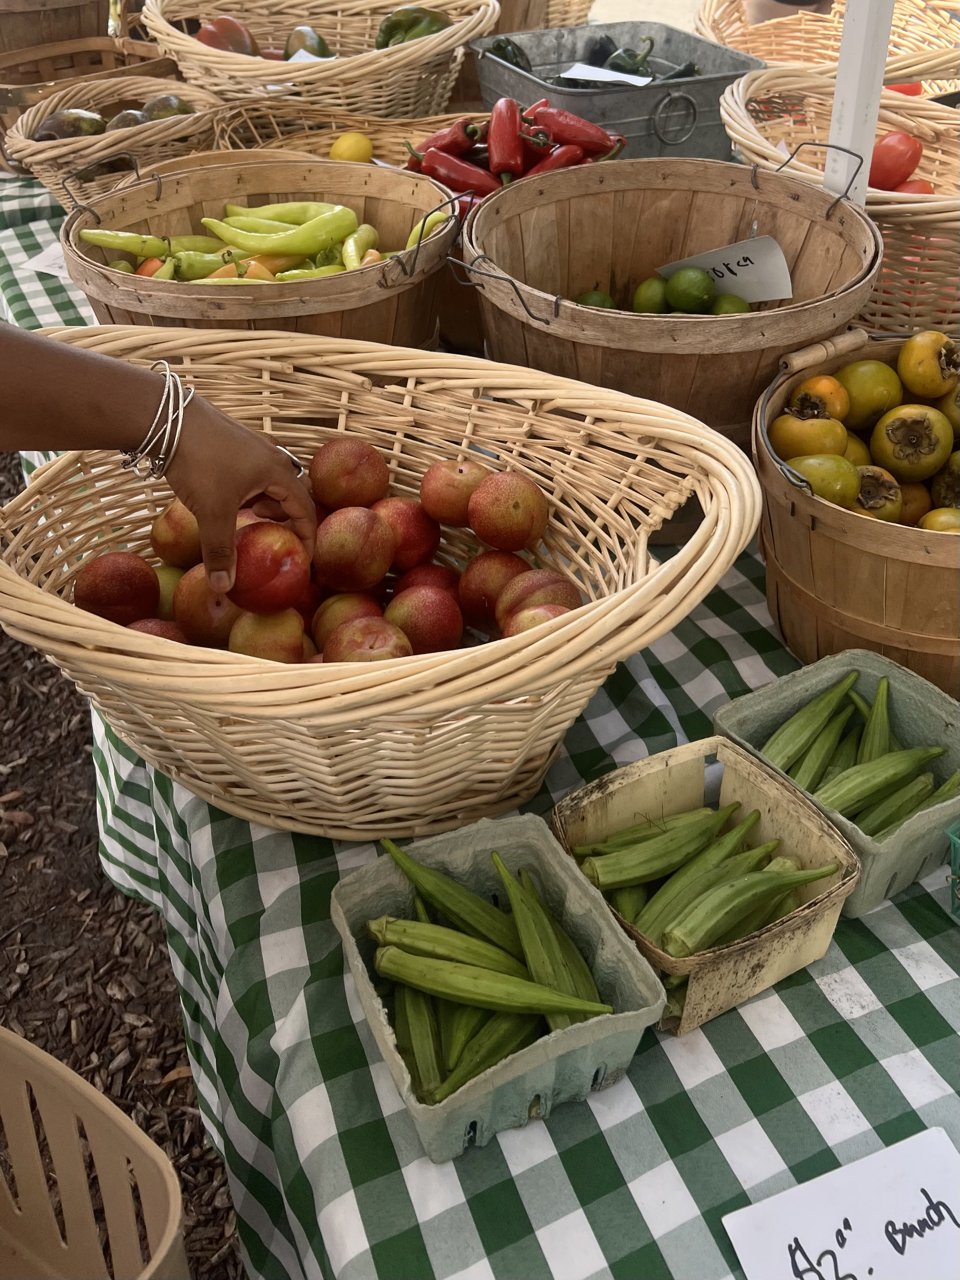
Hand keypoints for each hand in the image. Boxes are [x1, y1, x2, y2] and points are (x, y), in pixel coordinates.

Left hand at [165, 397, 315, 591]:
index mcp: (278, 472)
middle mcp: (273, 456)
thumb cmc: (199, 462)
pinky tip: (226, 496)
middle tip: (270, 535)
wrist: (167, 417)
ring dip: (266, 502)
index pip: (306, 509)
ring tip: (246, 514)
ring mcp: (254, 446)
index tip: (304, 558)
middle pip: (293, 493)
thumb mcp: (212, 512)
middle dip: (285, 518)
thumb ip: (220, 551)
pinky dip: (251, 489)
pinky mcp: (235, 441)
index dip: (308, 536)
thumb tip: (224, 587)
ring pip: (272, 481)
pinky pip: (255, 471)